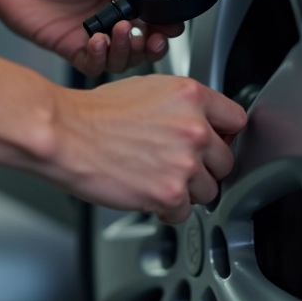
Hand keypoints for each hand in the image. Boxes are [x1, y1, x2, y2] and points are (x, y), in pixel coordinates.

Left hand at [0, 0, 183, 75]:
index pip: (149, 10)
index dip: (164, 19)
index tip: (171, 21)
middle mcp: (107, 16)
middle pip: (143, 40)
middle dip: (155, 43)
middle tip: (155, 37)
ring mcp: (91, 35)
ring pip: (122, 57)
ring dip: (129, 50)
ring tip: (123, 33)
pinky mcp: (71, 48)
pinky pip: (93, 64)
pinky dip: (100, 58)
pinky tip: (97, 41)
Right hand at [47, 75, 246, 223]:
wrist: (66, 134)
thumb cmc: (95, 113)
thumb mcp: (147, 88)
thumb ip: (181, 105)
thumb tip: (199, 120)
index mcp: (191, 96)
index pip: (236, 120)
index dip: (223, 134)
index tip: (214, 142)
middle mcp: (194, 127)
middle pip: (225, 160)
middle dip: (204, 166)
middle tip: (177, 164)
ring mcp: (185, 162)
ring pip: (209, 190)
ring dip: (187, 189)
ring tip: (157, 178)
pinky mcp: (169, 192)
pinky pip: (185, 212)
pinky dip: (168, 209)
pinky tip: (149, 193)